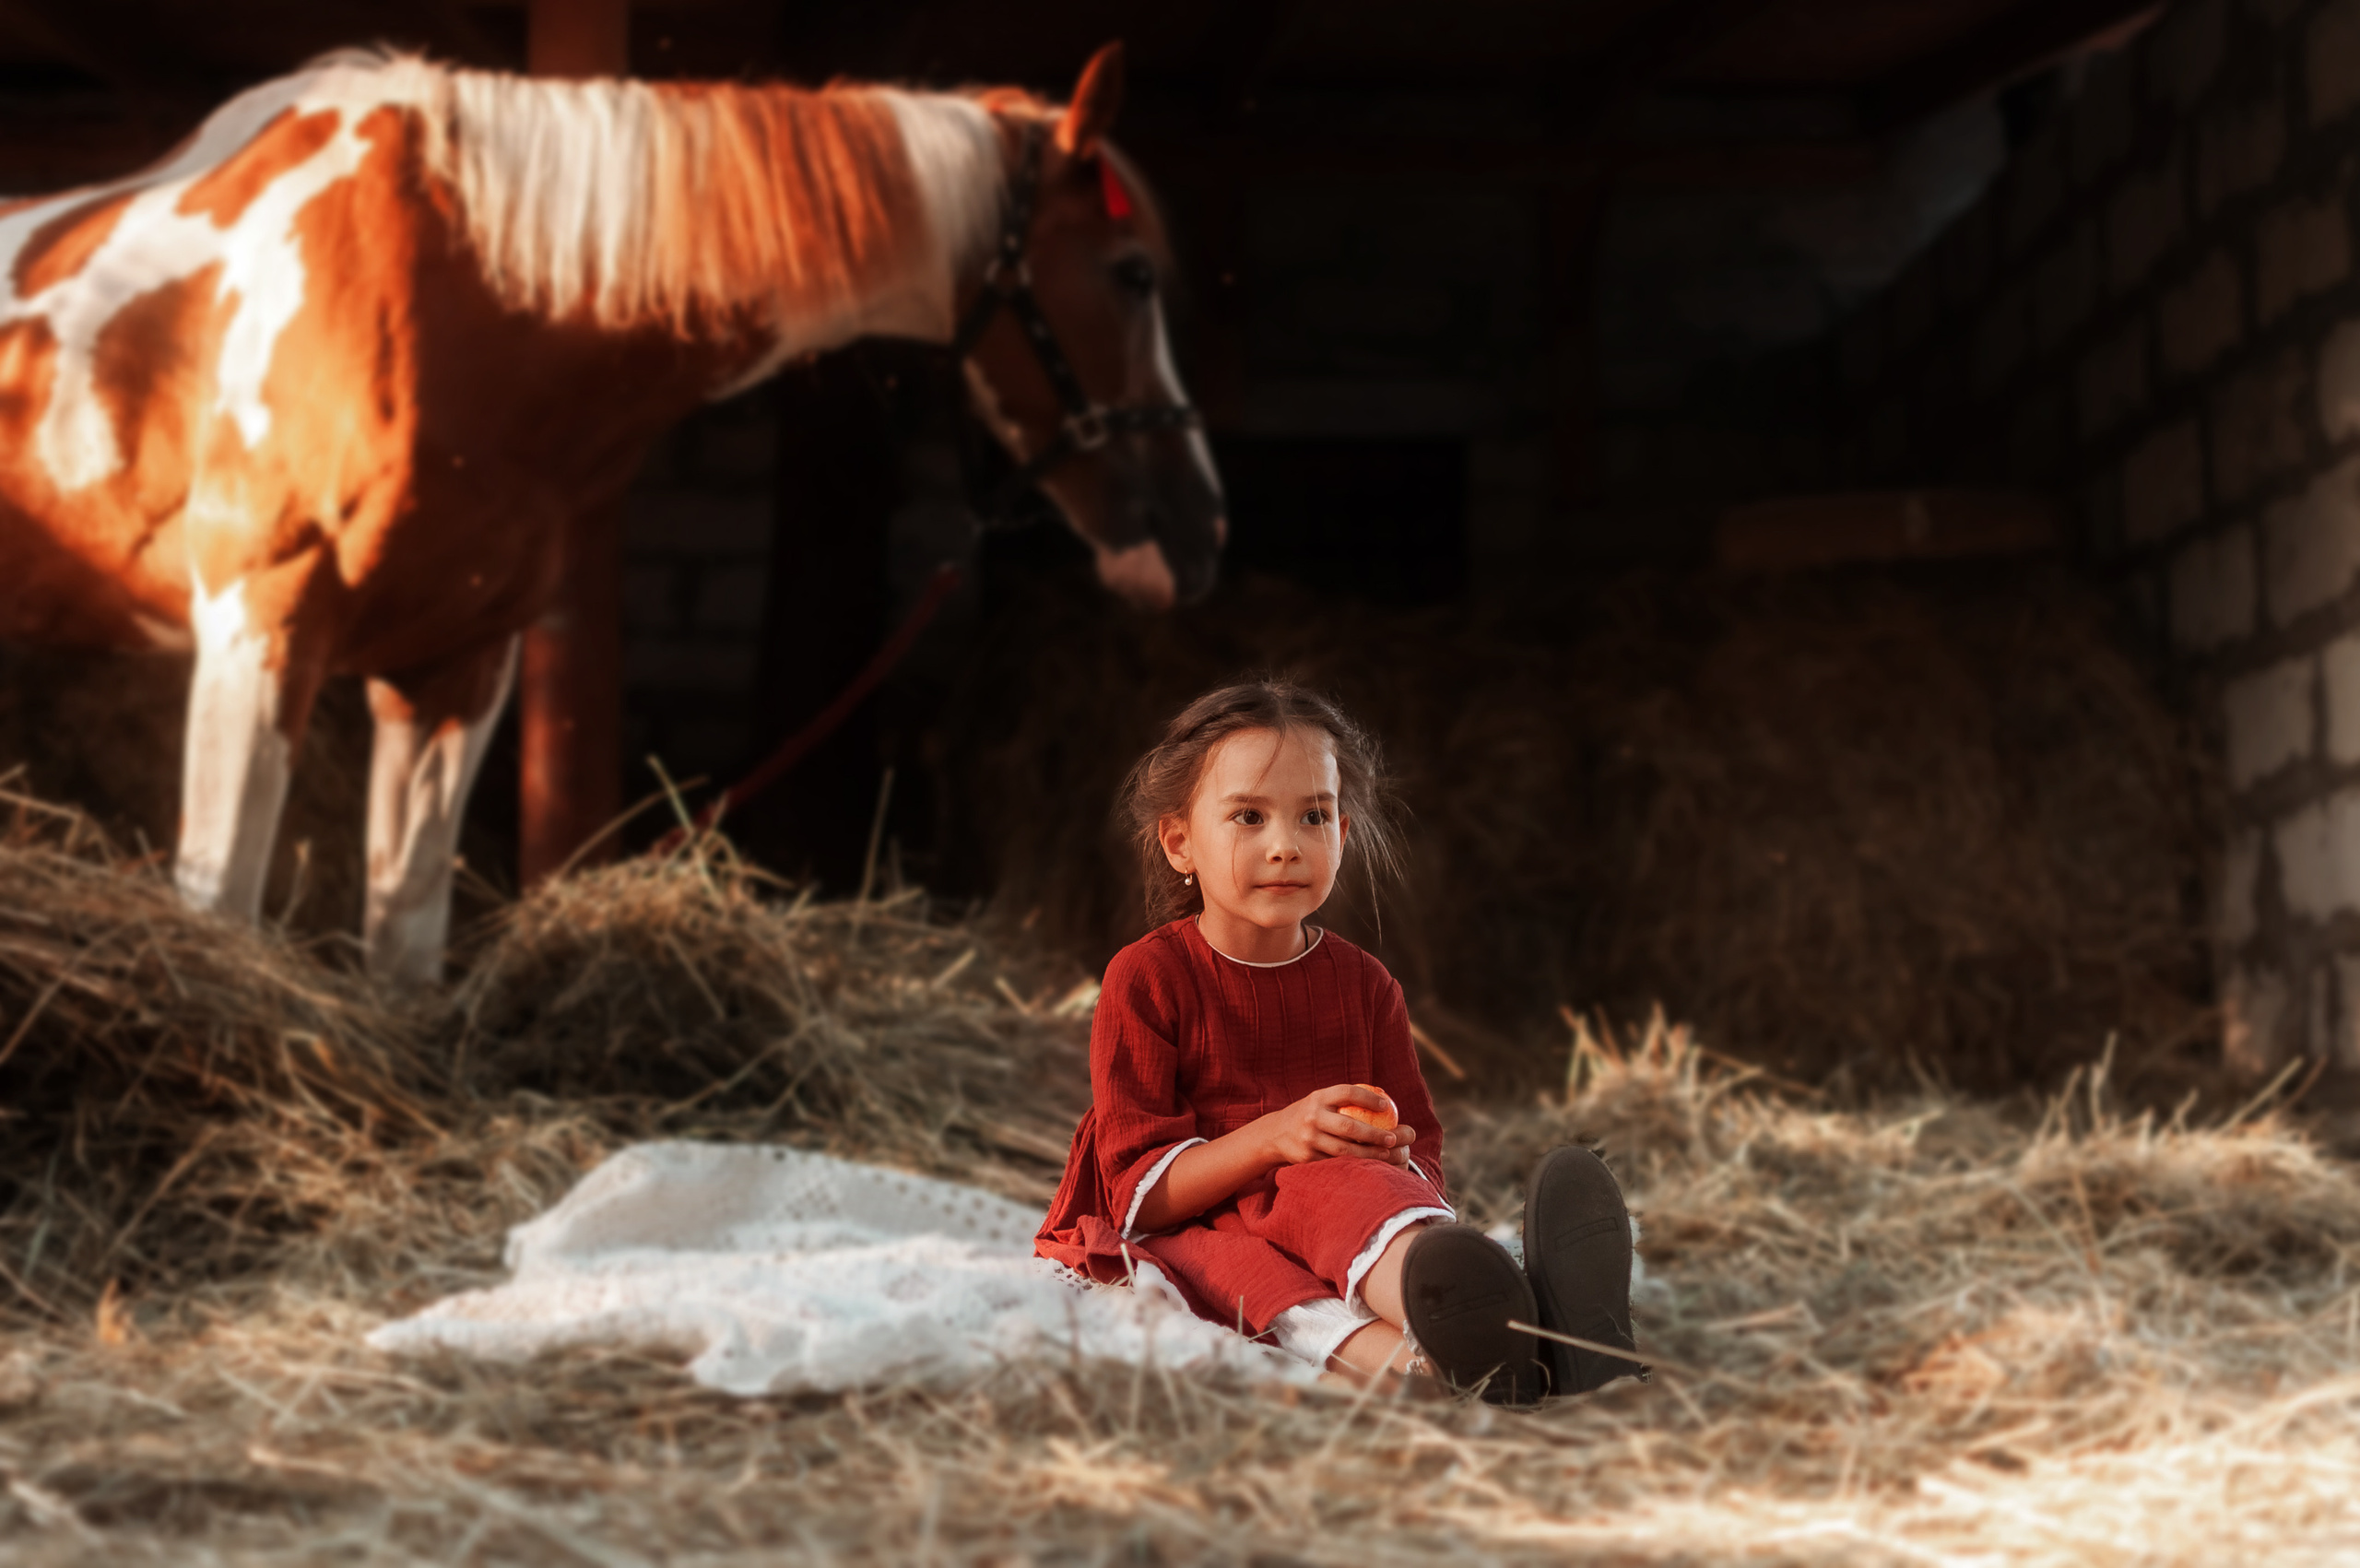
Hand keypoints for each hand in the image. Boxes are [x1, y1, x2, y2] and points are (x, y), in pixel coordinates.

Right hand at [1258, 1084, 1418, 1166]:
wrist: (1275, 1134)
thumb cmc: (1309, 1115)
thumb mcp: (1320, 1100)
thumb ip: (1344, 1100)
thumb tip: (1383, 1098)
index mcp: (1319, 1098)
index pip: (1347, 1093)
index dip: (1368, 1098)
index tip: (1386, 1105)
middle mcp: (1313, 1117)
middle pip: (1349, 1126)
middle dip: (1374, 1134)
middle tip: (1392, 1138)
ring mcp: (1309, 1138)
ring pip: (1344, 1149)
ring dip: (1368, 1154)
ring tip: (1386, 1154)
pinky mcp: (1307, 1158)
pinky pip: (1335, 1163)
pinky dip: (1353, 1164)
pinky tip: (1368, 1165)